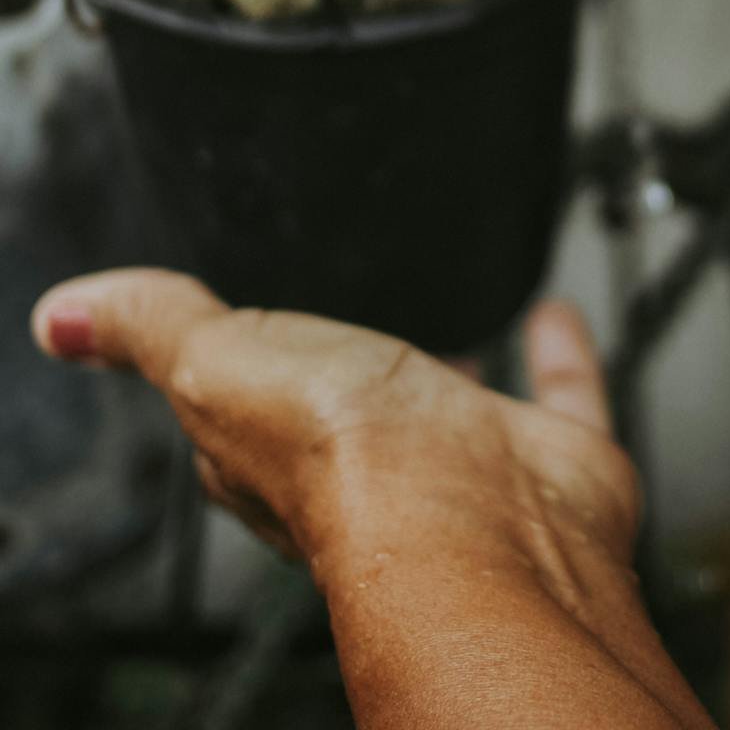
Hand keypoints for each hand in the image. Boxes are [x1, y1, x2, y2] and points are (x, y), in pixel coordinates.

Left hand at [30, 275, 710, 728]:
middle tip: (351, 319)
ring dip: (451, 365)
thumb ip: (153, 325)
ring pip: (454, 404)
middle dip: (347, 372)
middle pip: (350, 411)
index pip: (235, 415)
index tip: (226, 339)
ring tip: (453, 313)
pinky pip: (560, 392)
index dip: (226, 377)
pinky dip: (561, 352)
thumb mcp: (215, 361)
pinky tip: (554, 310)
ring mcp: (463, 463)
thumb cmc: (343, 464)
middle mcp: (370, 465)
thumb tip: (66, 313)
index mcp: (274, 452)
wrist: (479, 522)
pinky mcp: (547, 452)